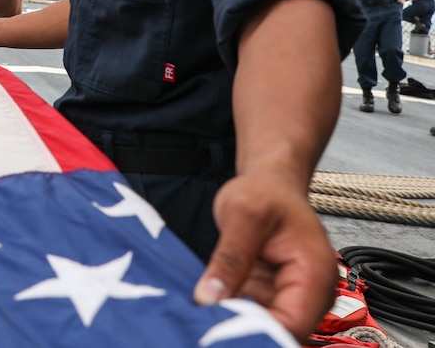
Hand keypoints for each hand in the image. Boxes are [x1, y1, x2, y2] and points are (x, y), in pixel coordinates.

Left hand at [194, 173, 336, 339]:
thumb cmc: (264, 192)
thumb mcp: (242, 215)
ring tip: (200, 314)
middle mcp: (309, 294)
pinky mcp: (271, 296)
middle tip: (201, 321)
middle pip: (278, 331)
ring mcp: (290, 297)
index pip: (292, 325)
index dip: (256, 331)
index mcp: (314, 275)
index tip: (216, 326)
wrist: (270, 184)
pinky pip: (250, 313)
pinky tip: (206, 306)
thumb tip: (209, 298)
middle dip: (240, 328)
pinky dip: (229, 311)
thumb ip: (229, 257)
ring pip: (261, 326)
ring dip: (231, 321)